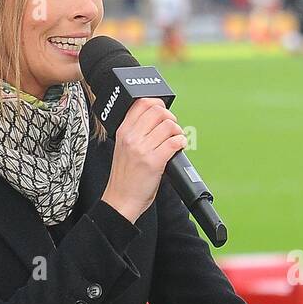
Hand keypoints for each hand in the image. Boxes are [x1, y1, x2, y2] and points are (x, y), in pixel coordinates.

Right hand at [102, 97, 187, 223]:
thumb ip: (136, 132)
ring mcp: (142, 149)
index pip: (142, 103)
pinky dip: (181, 143)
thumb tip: (158, 119)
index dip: (158, 104)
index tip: (164, 114)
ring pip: (169, 125)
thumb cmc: (125, 176)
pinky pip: (174, 142)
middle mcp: (131, 137)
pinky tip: (179, 147)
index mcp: (123, 131)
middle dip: (170, 118)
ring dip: (178, 131)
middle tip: (172, 129)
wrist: (121, 200)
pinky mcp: (154, 162)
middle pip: (158, 111)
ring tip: (175, 140)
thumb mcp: (123, 147)